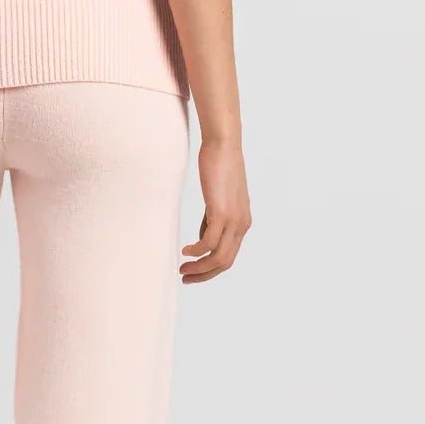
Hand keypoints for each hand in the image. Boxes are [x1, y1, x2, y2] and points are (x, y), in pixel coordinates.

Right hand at [181, 137, 249, 282]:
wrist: (224, 146)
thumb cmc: (219, 167)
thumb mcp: (217, 200)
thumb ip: (212, 220)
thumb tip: (203, 239)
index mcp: (242, 223)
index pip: (228, 257)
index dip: (210, 270)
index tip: (192, 272)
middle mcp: (242, 225)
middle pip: (225, 262)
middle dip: (204, 274)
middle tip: (184, 277)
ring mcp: (233, 220)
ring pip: (218, 257)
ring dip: (199, 267)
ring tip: (182, 268)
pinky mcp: (221, 212)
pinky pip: (209, 242)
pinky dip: (196, 251)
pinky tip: (185, 250)